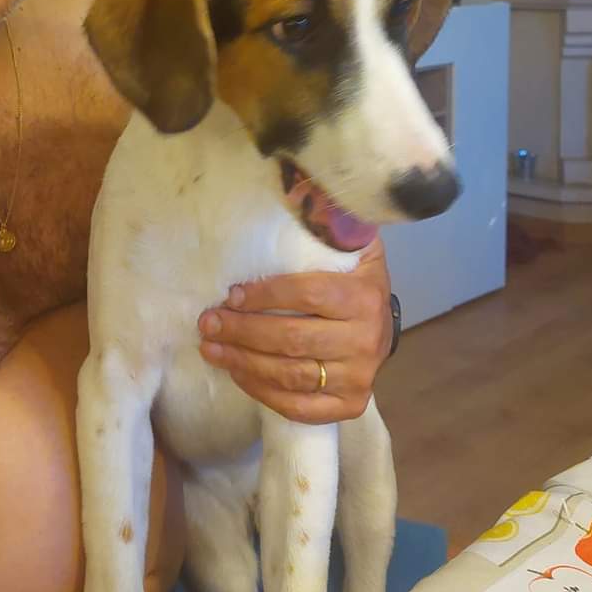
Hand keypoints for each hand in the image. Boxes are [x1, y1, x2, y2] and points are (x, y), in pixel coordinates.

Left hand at [197, 238, 392, 423]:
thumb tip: (290, 185)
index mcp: (364, 297)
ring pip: (290, 374)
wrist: (383, 323)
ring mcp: (359, 378)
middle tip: (208, 322)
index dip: (265, 295)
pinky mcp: (350, 405)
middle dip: (242, 331)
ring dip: (243, 362)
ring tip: (211, 348)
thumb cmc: (354, 279)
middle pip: (292, 339)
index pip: (307, 295)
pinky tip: (237, 373)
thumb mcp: (350, 247)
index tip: (231, 294)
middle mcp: (366, 340)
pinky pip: (298, 406)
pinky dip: (262, 391)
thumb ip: (326, 225)